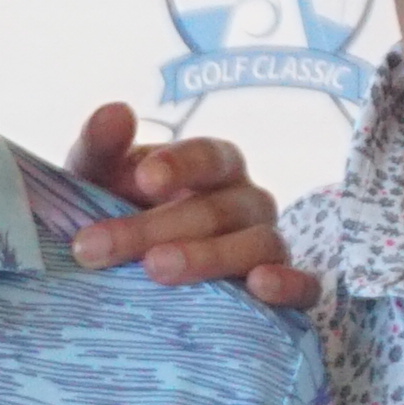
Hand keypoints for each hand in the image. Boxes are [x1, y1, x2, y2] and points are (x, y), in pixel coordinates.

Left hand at [62, 106, 316, 311]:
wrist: (128, 278)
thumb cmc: (120, 216)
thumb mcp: (99, 182)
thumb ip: (102, 148)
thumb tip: (116, 112)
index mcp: (214, 166)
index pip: (210, 157)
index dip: (180, 165)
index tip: (142, 180)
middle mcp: (248, 202)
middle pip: (218, 210)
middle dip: (156, 228)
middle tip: (101, 247)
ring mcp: (269, 246)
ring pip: (258, 245)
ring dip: (209, 257)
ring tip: (156, 270)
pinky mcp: (288, 293)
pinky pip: (304, 287)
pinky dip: (289, 285)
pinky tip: (260, 287)